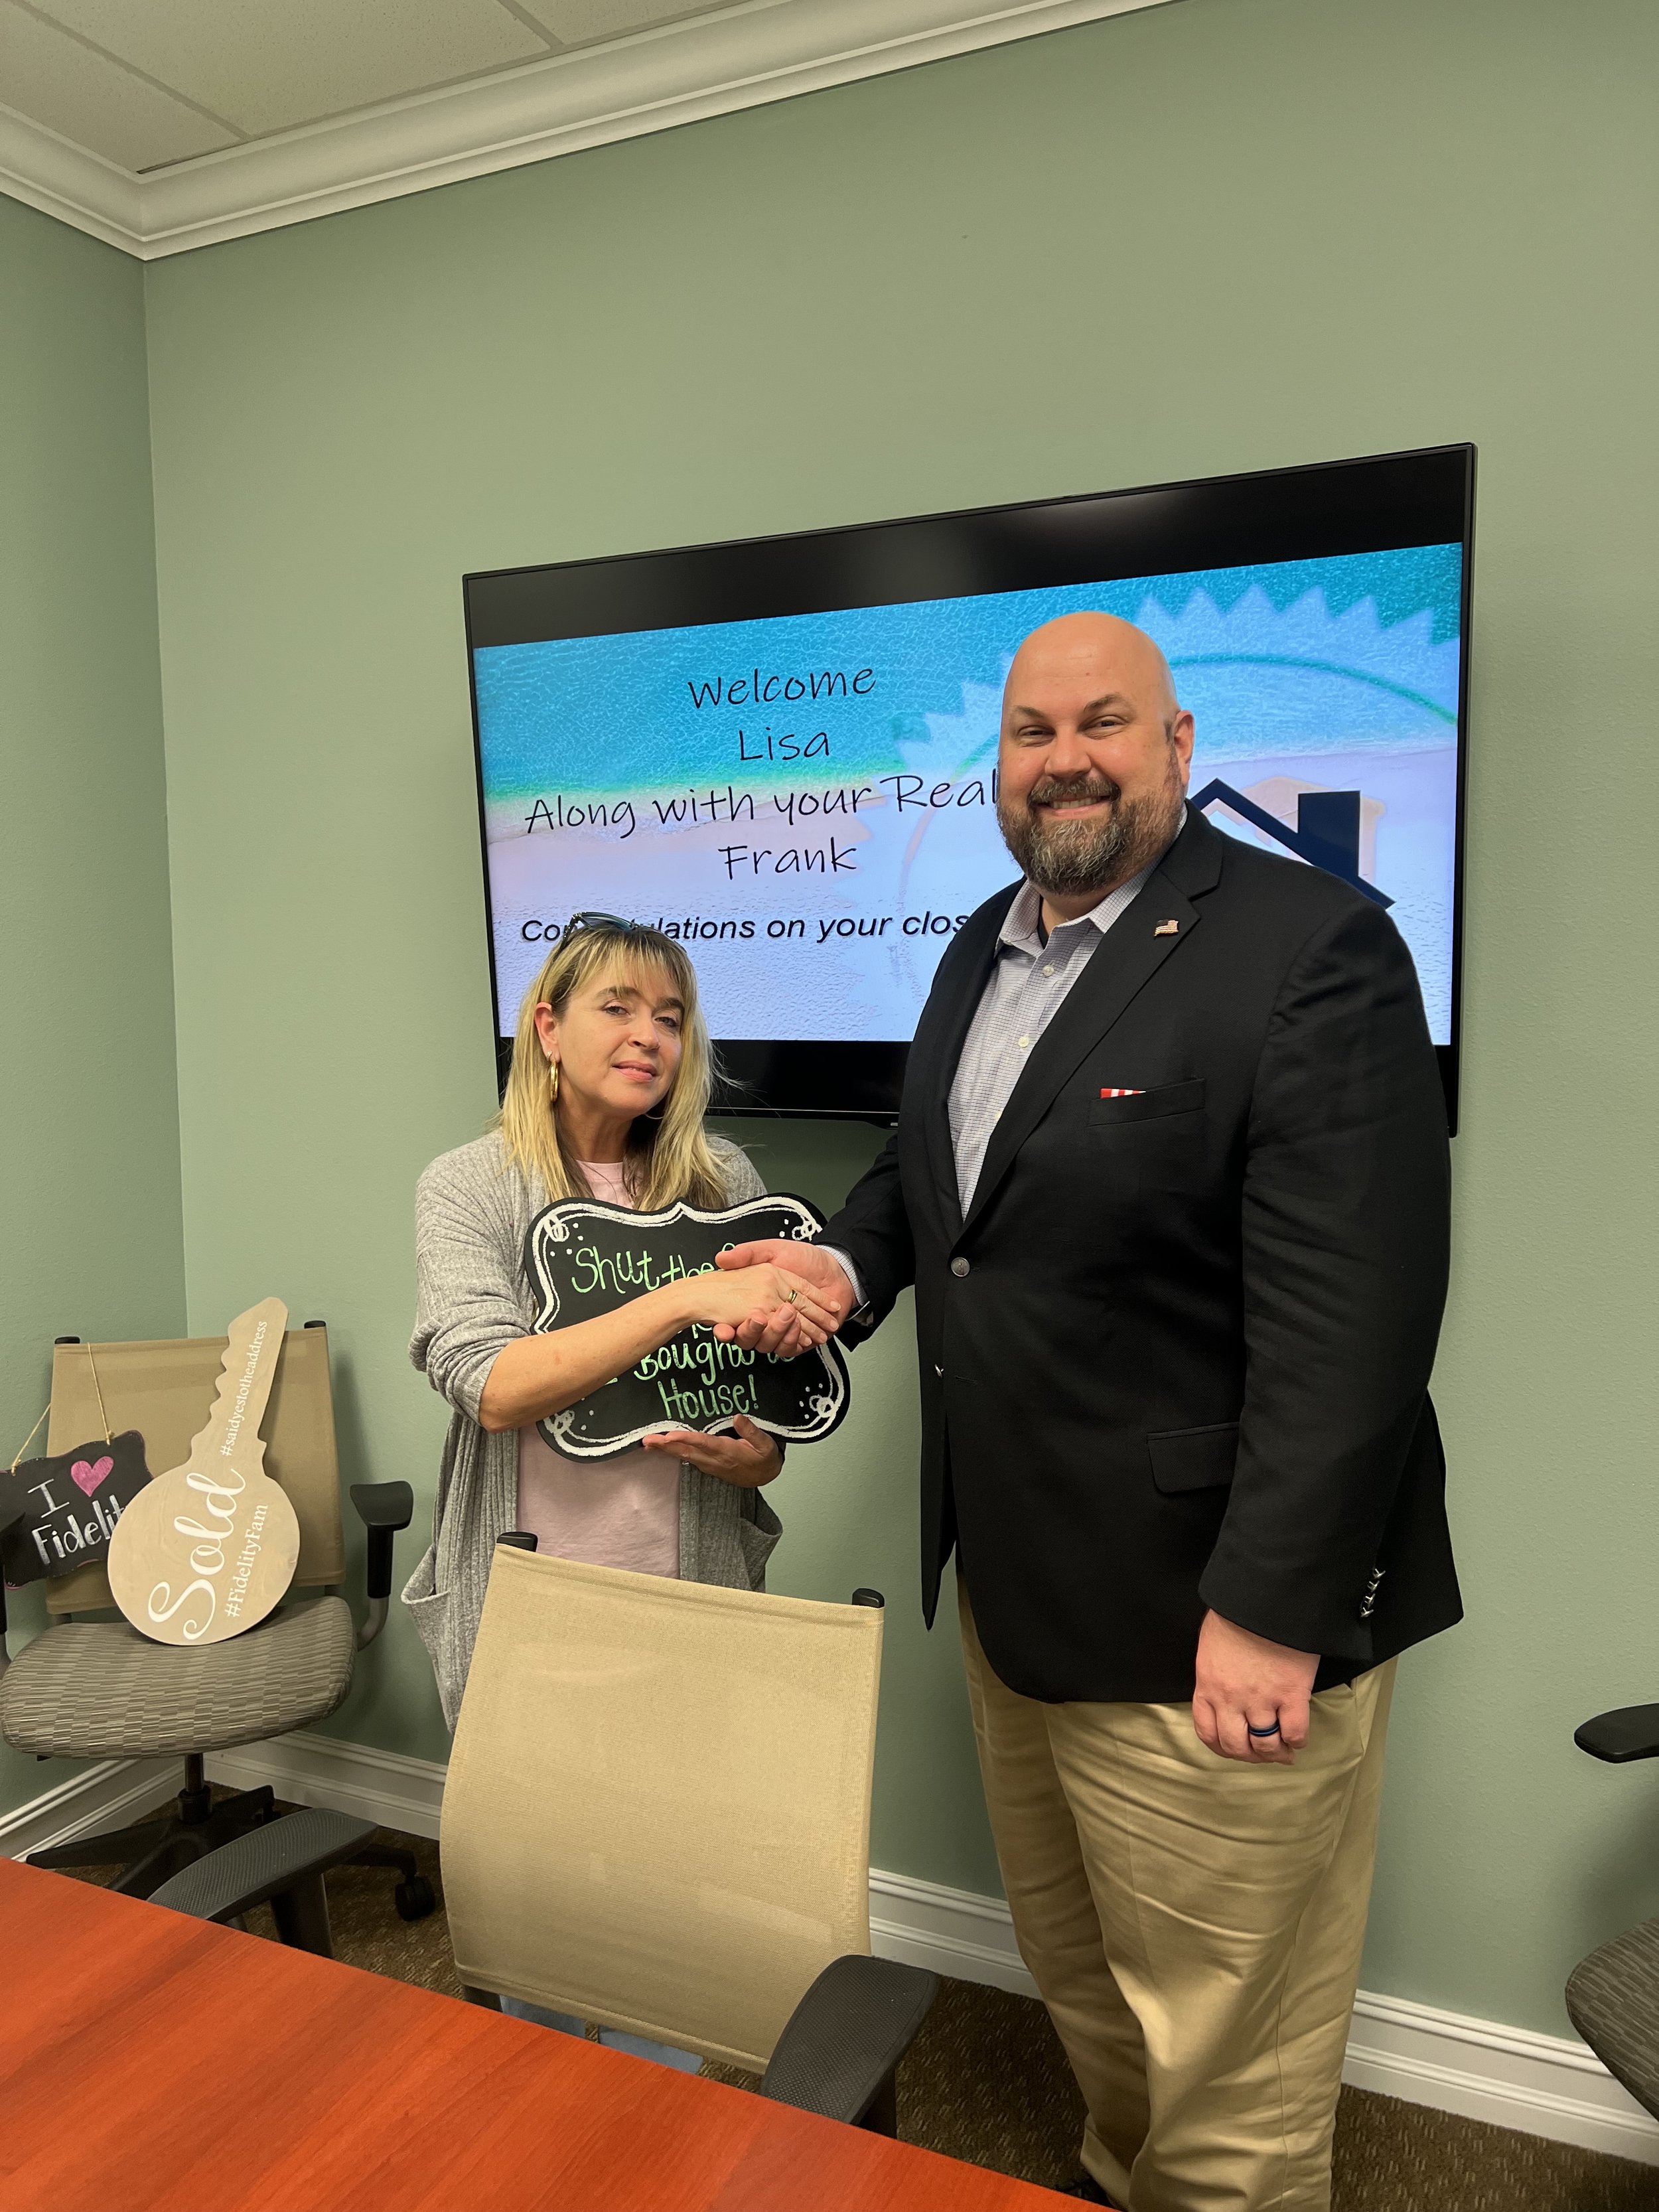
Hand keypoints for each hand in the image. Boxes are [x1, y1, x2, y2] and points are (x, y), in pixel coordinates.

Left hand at [641, 1414, 781, 1486]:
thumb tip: (738, 1416)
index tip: (670, 1436)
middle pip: (687, 1453)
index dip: (686, 1440)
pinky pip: (687, 1459)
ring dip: (665, 1451)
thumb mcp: (766, 1445)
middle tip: (647, 1440)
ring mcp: (709, 1465)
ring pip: (684, 1457)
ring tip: (647, 1443)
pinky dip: (672, 1454)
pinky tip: (661, 1448)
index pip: (704, 1444)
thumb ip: (752, 1431)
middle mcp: (715, 1460)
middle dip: (666, 1446)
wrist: (764, 1477)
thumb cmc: (764, 1458)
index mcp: (728, 1452)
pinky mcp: (707, 1466)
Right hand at [713, 1241, 853, 1356]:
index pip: (735, 1316)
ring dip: (776, 1333)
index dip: (725, 1327)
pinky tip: (800, 1333)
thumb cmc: (806, 1258)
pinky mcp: (798, 1339)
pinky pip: (788, 1348)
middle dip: (752, 1330)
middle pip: (749, 1335)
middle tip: (760, 1317)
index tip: (722, 1328)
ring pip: (768, 1343)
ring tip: (787, 1316)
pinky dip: (793, 1341)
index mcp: (756, 1297)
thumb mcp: (773, 1249)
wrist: (837, 1270)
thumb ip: (748, 1253)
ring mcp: (781, 1329)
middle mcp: (766, 1315)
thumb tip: (721, 1258)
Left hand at [1191, 1609, 1318, 1765]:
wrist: (1264, 1596)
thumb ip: (1215, 1675)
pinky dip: (1298, 1740)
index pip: (1207, 1732)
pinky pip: (1295, 1732)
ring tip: (1284, 1750)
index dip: (1223, 1748)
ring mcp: (1261, 1698)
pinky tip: (1299, 1737)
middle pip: (1236, 1746)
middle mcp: (1231, 1699)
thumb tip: (1225, 1692)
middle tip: (1263, 1753)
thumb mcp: (1212, 1646)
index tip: (1235, 1749)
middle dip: (1250, 1756)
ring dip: (1275, 1753)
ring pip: (1266, 1745)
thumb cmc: (1236, 1614)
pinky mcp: (1291, 1693)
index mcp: (1208, 1685)